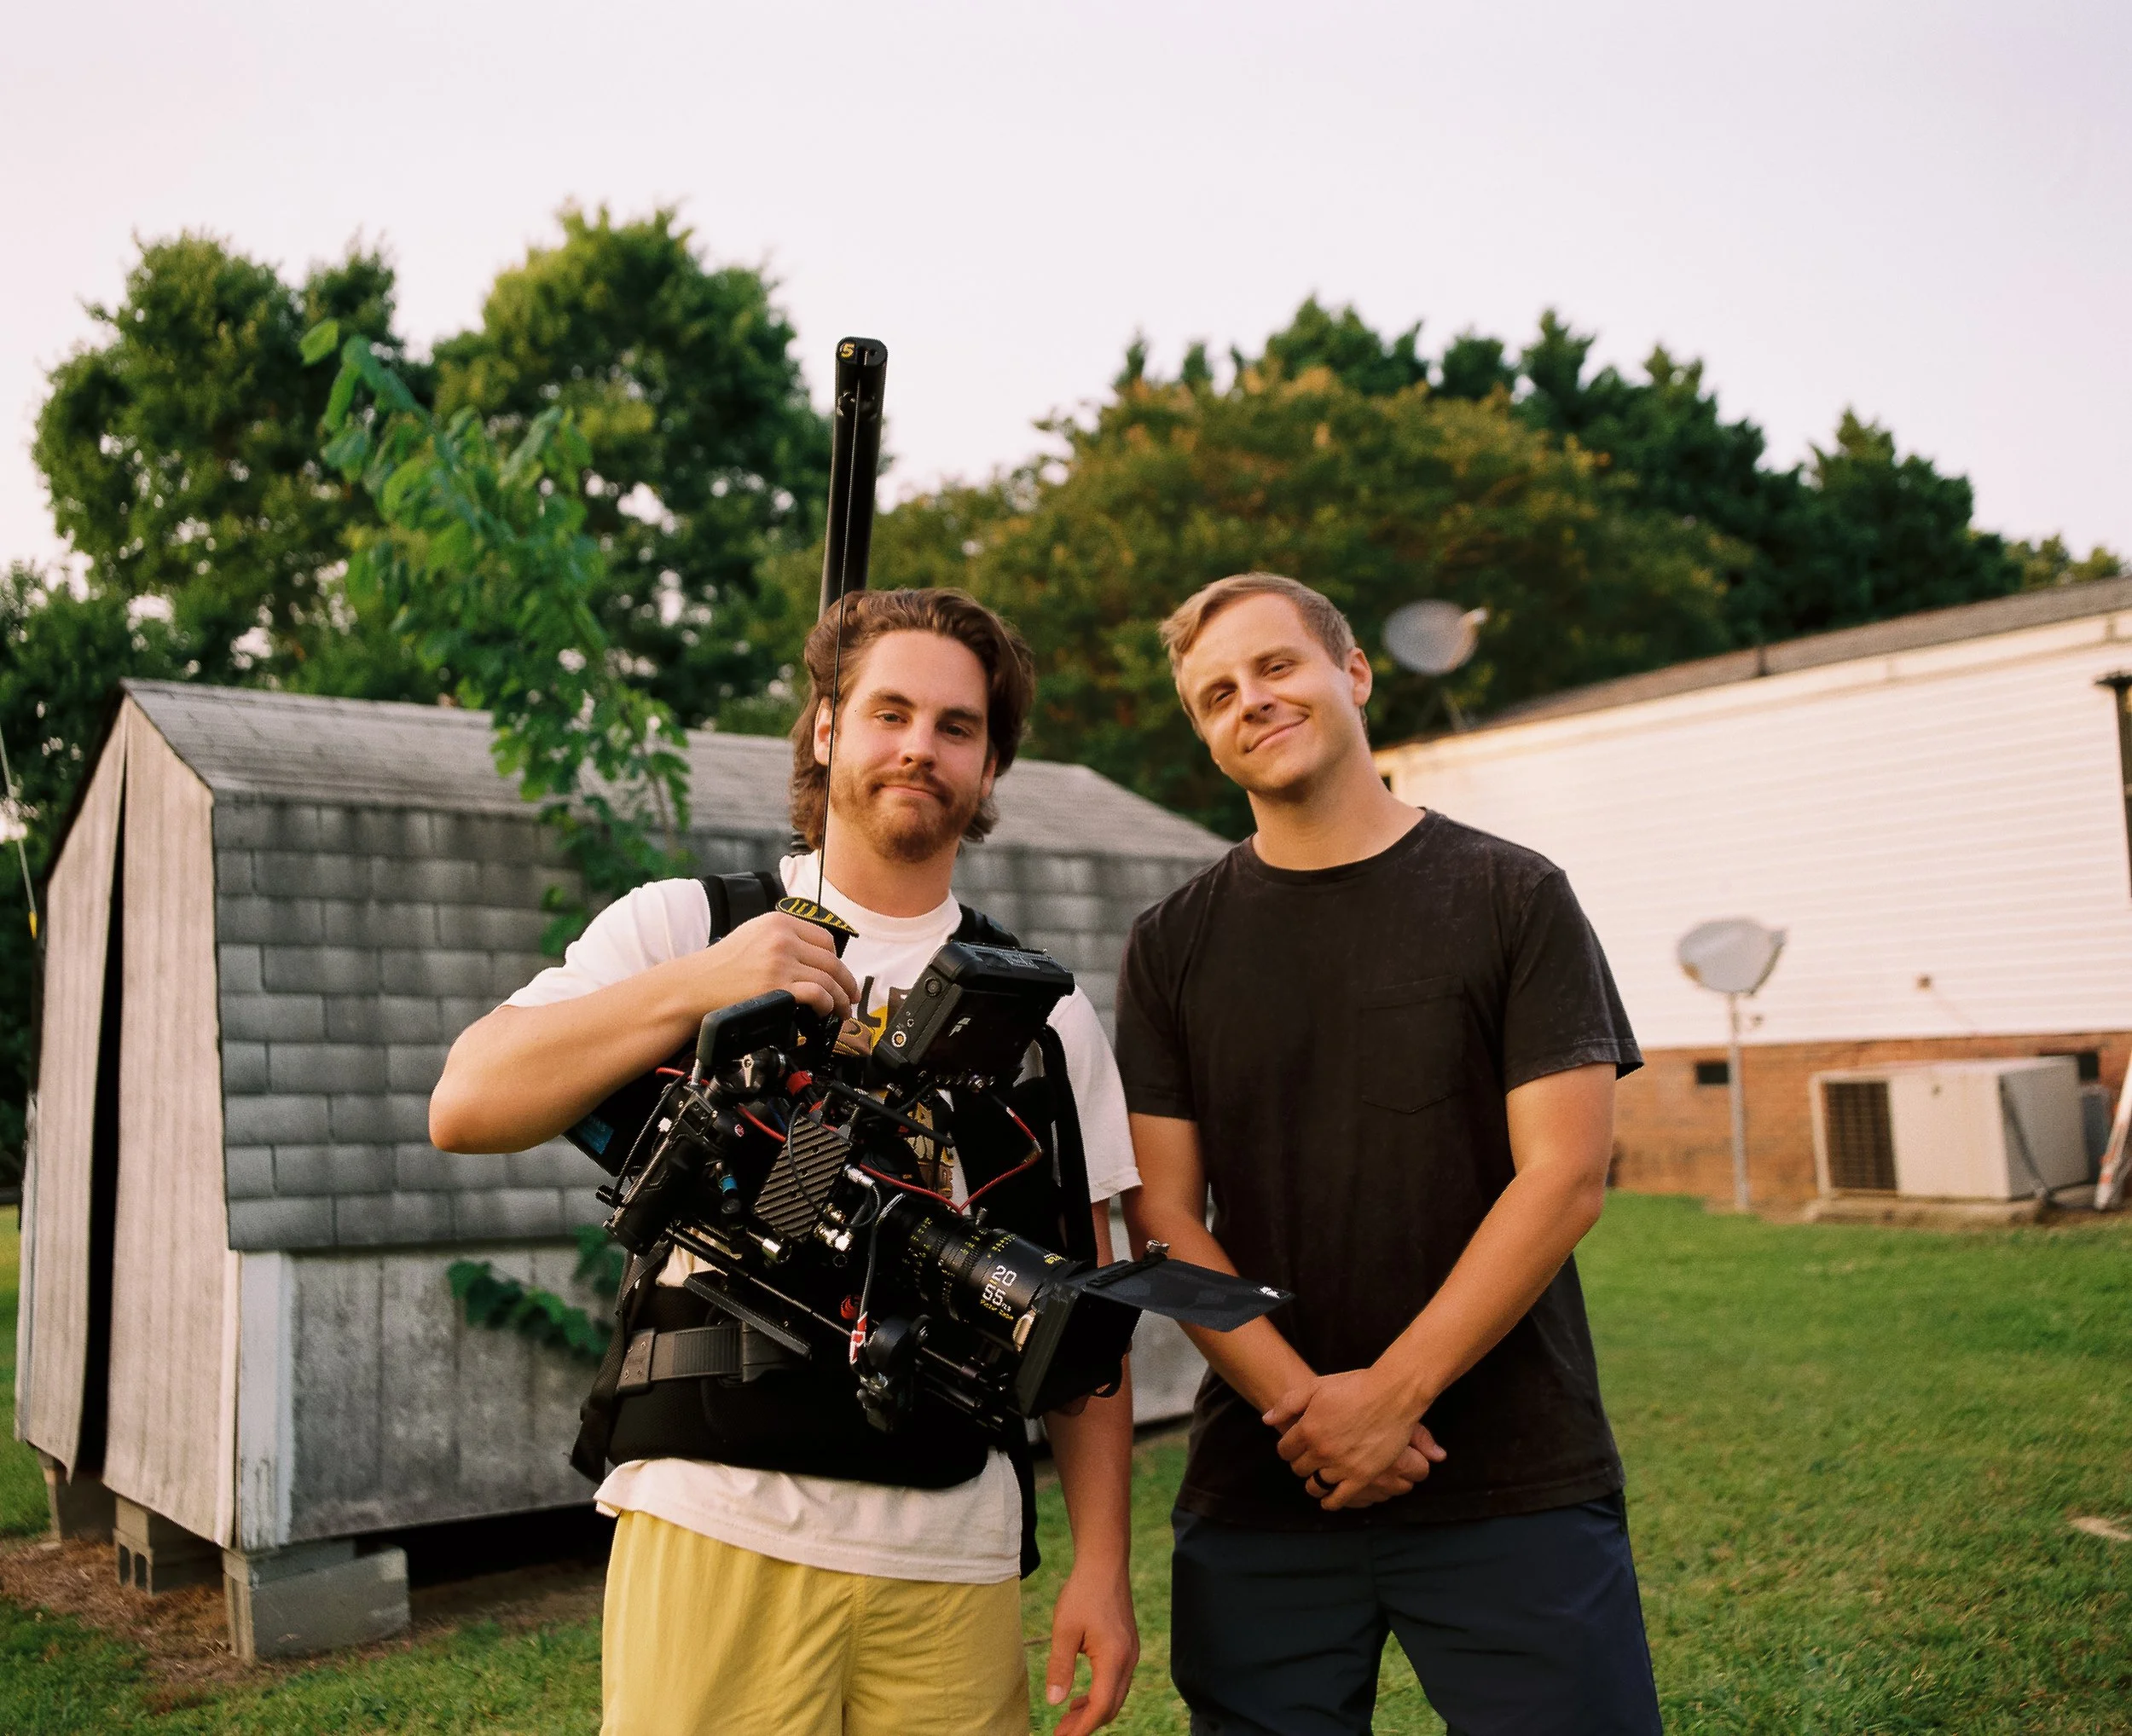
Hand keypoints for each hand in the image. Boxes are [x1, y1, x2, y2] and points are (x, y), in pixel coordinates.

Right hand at [692, 912, 857, 1019]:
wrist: (696, 984)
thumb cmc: (722, 964)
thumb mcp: (754, 934)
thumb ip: (784, 937)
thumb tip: (815, 957)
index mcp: (779, 922)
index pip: (825, 939)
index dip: (837, 961)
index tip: (841, 975)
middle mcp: (783, 938)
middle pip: (832, 960)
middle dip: (846, 982)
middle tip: (851, 997)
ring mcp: (780, 962)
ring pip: (828, 979)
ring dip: (840, 998)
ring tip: (841, 1010)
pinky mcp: (776, 987)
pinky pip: (817, 994)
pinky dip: (827, 1005)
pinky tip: (824, 1012)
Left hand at [1045, 1560, 1138, 1733]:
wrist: (1105, 1564)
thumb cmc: (1083, 1592)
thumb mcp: (1063, 1629)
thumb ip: (1060, 1667)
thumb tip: (1054, 1702)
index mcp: (1114, 1658)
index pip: (1100, 1707)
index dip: (1081, 1728)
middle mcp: (1128, 1660)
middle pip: (1111, 1707)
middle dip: (1086, 1725)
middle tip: (1059, 1732)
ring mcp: (1131, 1654)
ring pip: (1115, 1696)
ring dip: (1093, 1711)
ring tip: (1067, 1718)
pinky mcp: (1127, 1647)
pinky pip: (1117, 1682)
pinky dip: (1099, 1695)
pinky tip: (1080, 1696)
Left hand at [1265, 1370, 1445, 1512]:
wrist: (1392, 1394)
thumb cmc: (1355, 1386)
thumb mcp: (1316, 1386)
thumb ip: (1288, 1404)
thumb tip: (1267, 1420)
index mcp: (1307, 1428)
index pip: (1285, 1450)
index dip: (1288, 1448)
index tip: (1295, 1446)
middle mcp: (1321, 1450)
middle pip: (1298, 1468)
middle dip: (1301, 1462)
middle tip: (1310, 1457)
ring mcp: (1341, 1466)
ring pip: (1315, 1485)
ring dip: (1314, 1481)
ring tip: (1319, 1474)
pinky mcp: (1362, 1477)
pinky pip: (1338, 1499)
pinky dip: (1330, 1502)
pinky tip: (1328, 1498)